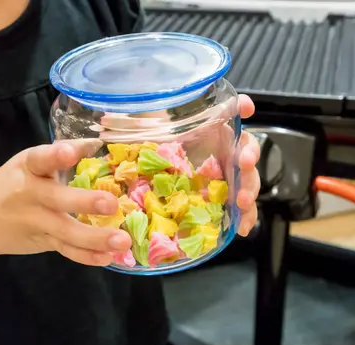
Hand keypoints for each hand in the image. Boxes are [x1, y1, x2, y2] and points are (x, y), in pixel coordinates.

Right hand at [0, 140, 131, 265]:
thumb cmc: (9, 185)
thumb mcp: (28, 164)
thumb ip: (59, 155)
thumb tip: (95, 142)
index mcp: (27, 168)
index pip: (39, 159)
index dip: (55, 156)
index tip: (71, 152)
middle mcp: (31, 194)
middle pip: (58, 199)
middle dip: (84, 202)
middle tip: (111, 204)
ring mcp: (36, 221)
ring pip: (66, 231)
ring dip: (95, 238)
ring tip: (122, 241)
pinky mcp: (42, 241)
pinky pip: (65, 250)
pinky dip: (86, 256)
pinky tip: (107, 258)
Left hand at [97, 94, 260, 236]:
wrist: (140, 189)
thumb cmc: (142, 158)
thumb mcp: (138, 137)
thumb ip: (132, 123)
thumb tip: (104, 119)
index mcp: (204, 132)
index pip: (228, 115)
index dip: (240, 108)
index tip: (245, 107)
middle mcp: (217, 154)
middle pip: (244, 151)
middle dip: (248, 155)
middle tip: (243, 162)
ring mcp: (220, 179)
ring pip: (246, 181)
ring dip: (249, 189)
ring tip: (242, 202)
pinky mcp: (218, 203)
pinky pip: (236, 211)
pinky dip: (244, 219)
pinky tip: (242, 229)